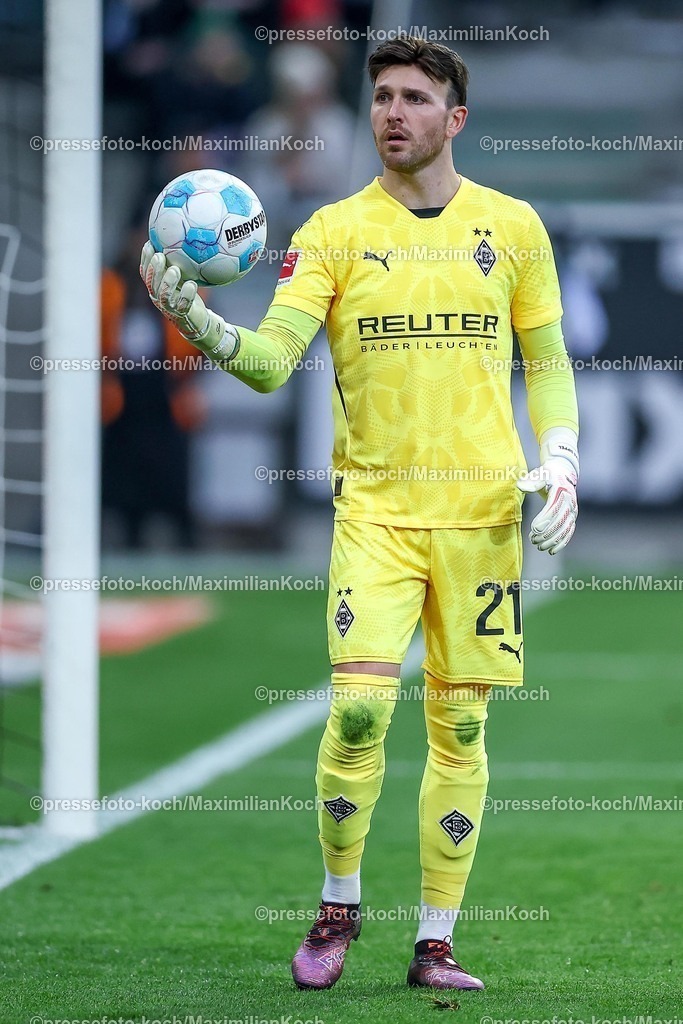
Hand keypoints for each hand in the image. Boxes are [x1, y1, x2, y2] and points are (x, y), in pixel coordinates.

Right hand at [139, 241, 238, 360]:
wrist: (197, 320)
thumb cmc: (188, 295)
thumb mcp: (182, 278)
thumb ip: (178, 263)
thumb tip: (182, 238)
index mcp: (155, 287)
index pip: (145, 273)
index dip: (145, 259)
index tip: (149, 244)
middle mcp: (158, 297)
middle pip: (151, 283)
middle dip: (154, 269)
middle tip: (160, 256)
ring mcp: (169, 308)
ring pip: (164, 295)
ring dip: (168, 281)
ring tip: (175, 270)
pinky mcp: (182, 314)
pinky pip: (183, 304)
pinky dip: (187, 294)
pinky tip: (192, 284)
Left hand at [517, 429, 577, 554]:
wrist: (563, 472)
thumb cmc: (547, 474)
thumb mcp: (538, 474)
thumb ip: (530, 481)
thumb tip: (520, 486)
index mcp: (561, 492)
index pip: (553, 509)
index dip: (544, 520)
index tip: (533, 529)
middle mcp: (569, 502)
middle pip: (559, 522)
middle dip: (546, 534)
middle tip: (533, 540)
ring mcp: (572, 511)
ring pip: (564, 530)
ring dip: (552, 541)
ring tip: (538, 546)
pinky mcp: (572, 517)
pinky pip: (569, 532)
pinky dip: (561, 543)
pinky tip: (551, 552)